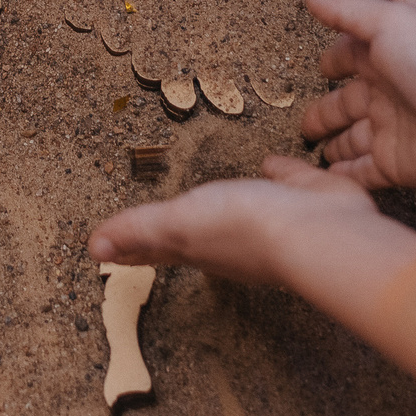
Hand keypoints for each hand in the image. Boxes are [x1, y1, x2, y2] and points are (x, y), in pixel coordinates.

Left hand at [89, 157, 379, 284]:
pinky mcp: (309, 200)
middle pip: (193, 233)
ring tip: (212, 193)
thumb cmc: (249, 230)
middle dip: (173, 229)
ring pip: (241, 208)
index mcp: (199, 245)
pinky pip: (288, 183)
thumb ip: (139, 230)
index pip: (155, 249)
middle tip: (154, 226)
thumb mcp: (180, 224)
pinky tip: (272, 165)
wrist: (322, 233)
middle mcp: (235, 239)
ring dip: (226, 202)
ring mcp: (276, 221)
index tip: (110, 251)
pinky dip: (279, 174)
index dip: (131, 248)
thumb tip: (93, 247)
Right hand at [299, 0, 415, 189]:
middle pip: (346, 104)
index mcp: (384, 56)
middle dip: (325, 112)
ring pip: (353, 140)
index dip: (333, 63)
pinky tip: (330, 177)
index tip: (322, 68)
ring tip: (313, 152)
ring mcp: (391, 131)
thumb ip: (346, 10)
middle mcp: (386, 93)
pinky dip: (347, 176)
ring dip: (335, 145)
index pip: (349, 59)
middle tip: (305, 123)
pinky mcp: (396, 164)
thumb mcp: (387, 21)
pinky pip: (363, 172)